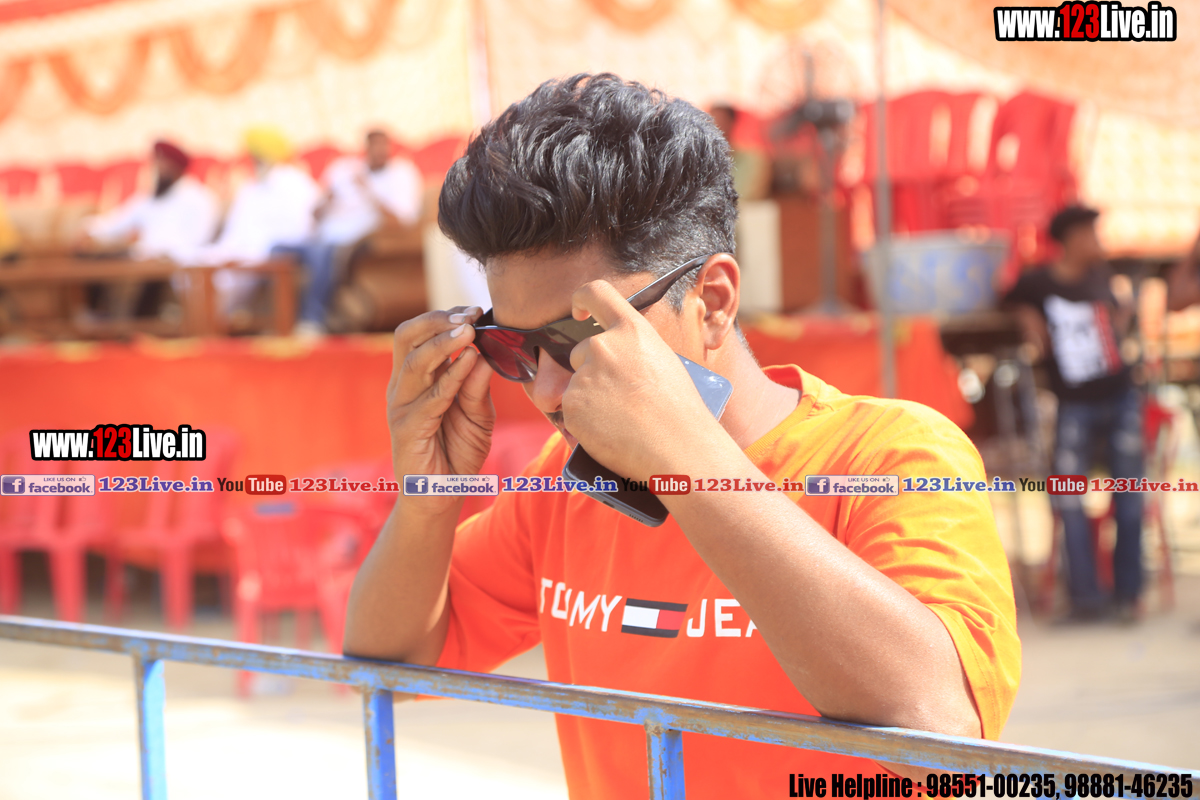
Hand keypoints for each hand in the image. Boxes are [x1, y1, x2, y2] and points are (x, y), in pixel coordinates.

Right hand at [386, 306, 493, 514]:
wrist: (442, 496)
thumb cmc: (457, 452)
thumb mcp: (477, 413)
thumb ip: (477, 385)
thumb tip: (486, 352)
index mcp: (416, 379)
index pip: (420, 334)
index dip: (445, 318)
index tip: (475, 310)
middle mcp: (403, 387)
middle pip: (408, 337)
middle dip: (438, 321)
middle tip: (469, 315)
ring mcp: (401, 407)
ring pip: (415, 362)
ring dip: (443, 343)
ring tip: (468, 332)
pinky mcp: (406, 429)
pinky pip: (429, 397)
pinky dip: (450, 377)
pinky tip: (468, 364)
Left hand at [563, 280, 726, 479]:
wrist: (678, 449)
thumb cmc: (681, 412)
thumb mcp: (664, 363)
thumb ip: (633, 353)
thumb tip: (615, 362)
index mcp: (632, 330)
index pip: (596, 293)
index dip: (582, 299)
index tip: (578, 312)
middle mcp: (603, 346)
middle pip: (581, 351)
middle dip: (592, 371)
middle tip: (617, 397)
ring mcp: (585, 376)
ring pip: (576, 383)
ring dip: (590, 398)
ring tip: (620, 419)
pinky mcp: (572, 405)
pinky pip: (571, 410)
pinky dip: (585, 422)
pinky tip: (610, 432)